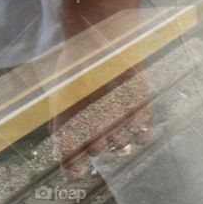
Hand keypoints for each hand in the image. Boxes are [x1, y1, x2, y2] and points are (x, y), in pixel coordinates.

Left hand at [50, 49, 153, 176]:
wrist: (102, 35)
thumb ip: (62, 122)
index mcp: (70, 126)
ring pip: (121, 146)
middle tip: (95, 123)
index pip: (72, 165)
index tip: (75, 169)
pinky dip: (138, 131)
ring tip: (115, 118)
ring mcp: (120, 121)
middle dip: (94, 142)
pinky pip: (142, 134)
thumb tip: (65, 144)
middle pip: (97, 152)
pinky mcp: (142, 110)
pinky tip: (132, 118)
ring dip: (117, 137)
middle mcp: (96, 129)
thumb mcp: (59, 93)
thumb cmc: (77, 62)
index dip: (73, 168)